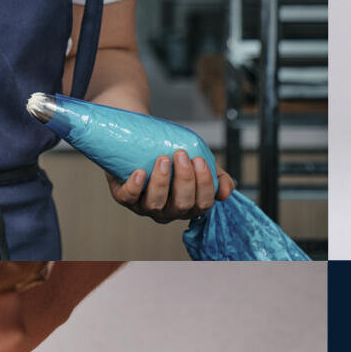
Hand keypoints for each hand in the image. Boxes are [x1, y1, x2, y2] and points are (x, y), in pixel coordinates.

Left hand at [107, 149, 234, 223]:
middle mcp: (167, 211)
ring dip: (161, 182)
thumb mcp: (200, 164)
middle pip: (181, 205)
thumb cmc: (174, 155)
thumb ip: (217, 177)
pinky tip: (140, 172)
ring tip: (163, 159)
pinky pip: (129, 197)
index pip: (202, 204)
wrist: (143, 141)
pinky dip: (135, 186)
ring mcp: (145, 206)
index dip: (204, 185)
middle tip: (181, 154)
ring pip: (155, 203)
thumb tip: (225, 192)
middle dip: (184, 180)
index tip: (199, 160)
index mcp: (189, 206)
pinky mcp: (124, 197)